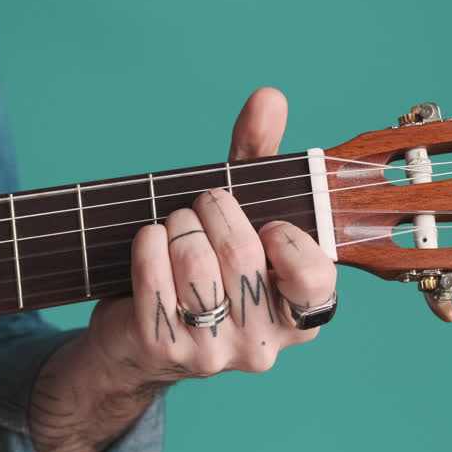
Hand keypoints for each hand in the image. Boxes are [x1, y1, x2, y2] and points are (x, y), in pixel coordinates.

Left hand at [29, 88, 336, 451]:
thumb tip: (269, 98)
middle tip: (202, 204)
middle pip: (243, 255)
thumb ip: (259, 156)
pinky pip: (155, 281)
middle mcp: (264, 343)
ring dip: (178, 228)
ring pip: (197, 267)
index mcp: (300, 314)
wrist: (137, 331)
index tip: (268, 224)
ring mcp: (213, 353)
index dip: (287, 241)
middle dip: (215, 211)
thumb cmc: (204, 262)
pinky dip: (147, 246)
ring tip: (174, 225)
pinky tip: (148, 239)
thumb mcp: (240, 210)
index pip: (314, 278)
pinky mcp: (164, 350)